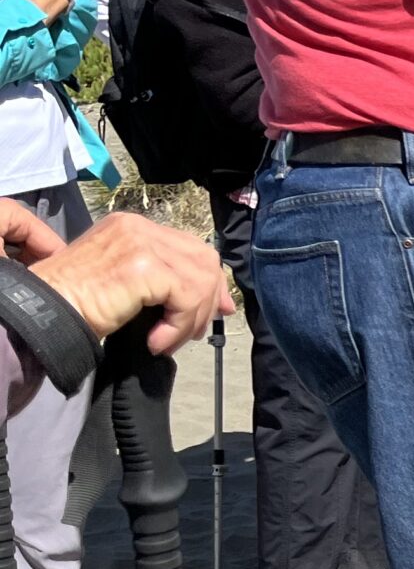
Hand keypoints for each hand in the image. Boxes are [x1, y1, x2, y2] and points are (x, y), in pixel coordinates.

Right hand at [25, 211, 232, 355]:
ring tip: (168, 341)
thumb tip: (207, 298)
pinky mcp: (144, 265)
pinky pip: (185, 298)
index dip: (208, 279)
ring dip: (190, 319)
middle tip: (194, 331)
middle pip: (202, 258)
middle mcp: (138, 227)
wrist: (43, 310)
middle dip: (208, 297)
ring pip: (199, 281)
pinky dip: (178, 326)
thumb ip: (160, 279)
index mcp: (133, 226)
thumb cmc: (76, 302)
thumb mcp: (123, 281)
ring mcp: (141, 242)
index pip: (189, 246)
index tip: (214, 309)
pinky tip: (157, 342)